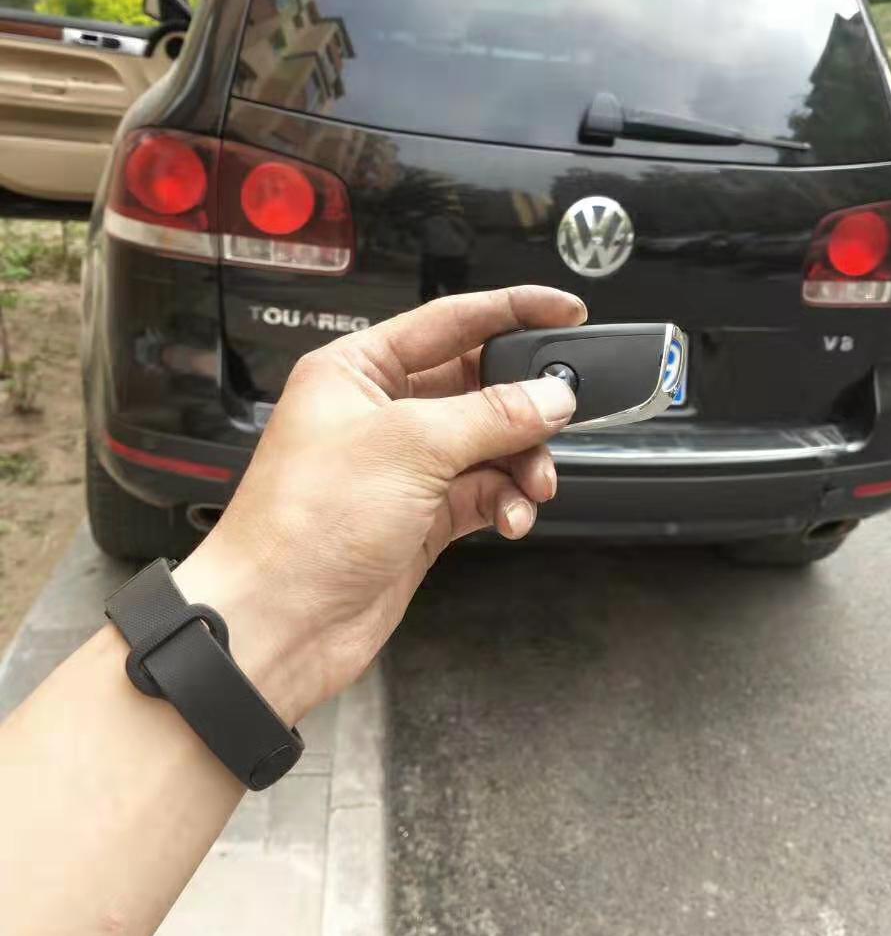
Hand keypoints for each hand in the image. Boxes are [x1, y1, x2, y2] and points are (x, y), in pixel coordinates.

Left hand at [173, 286, 584, 722]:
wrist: (280, 623)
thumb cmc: (303, 526)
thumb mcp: (409, 447)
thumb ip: (490, 415)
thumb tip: (550, 395)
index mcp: (357, 370)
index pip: (449, 321)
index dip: (512, 312)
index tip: (566, 312)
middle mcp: (378, 413)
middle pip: (476, 386)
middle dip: (523, 405)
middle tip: (562, 413)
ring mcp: (401, 467)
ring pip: (488, 444)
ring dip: (521, 463)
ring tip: (534, 485)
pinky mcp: (419, 516)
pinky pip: (483, 493)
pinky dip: (506, 503)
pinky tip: (512, 518)